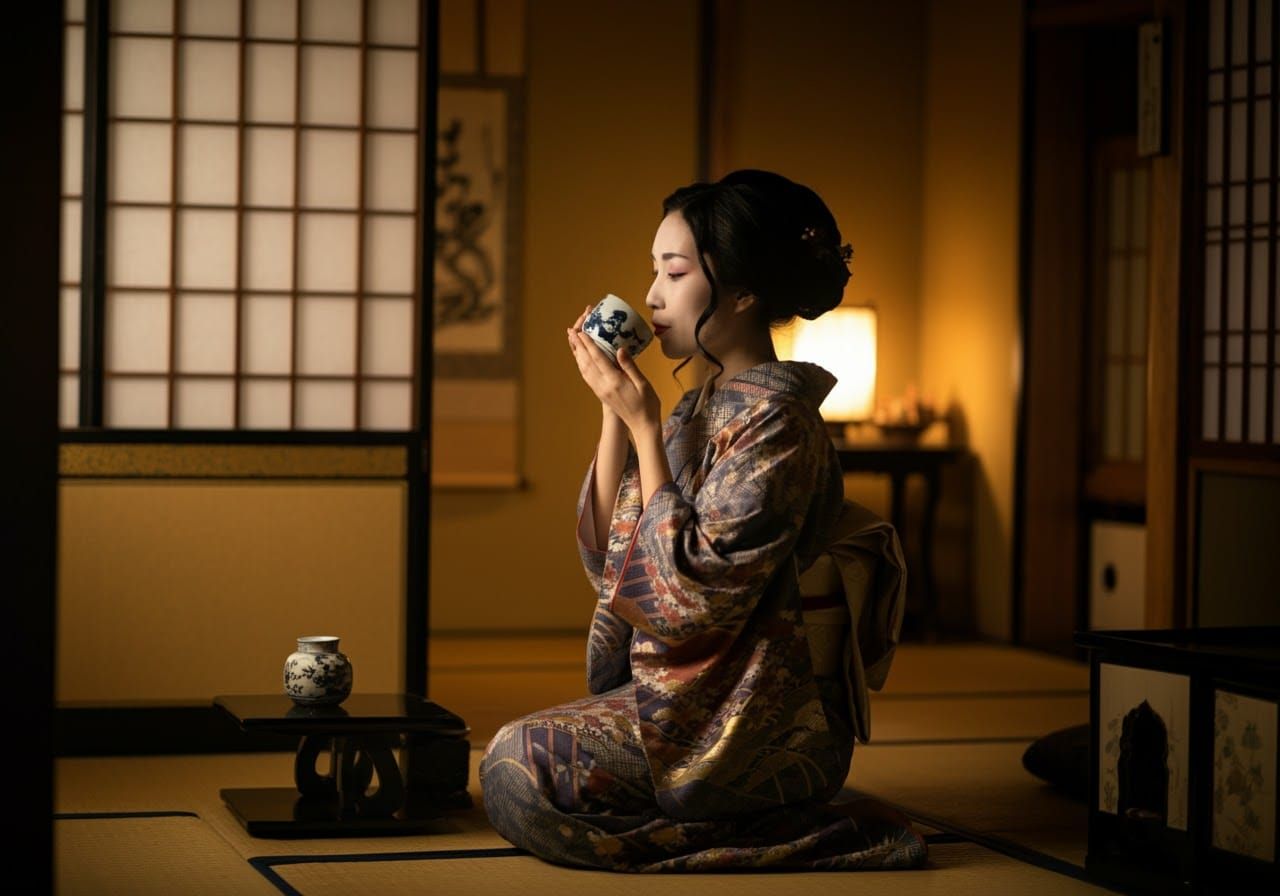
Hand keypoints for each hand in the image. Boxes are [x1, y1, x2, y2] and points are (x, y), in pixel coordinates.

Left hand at [567, 306, 660, 435]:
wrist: (642, 425)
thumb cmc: (647, 404)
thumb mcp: (642, 383)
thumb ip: (630, 366)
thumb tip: (620, 349)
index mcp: (614, 381)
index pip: (598, 359)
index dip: (589, 344)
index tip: (582, 331)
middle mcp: (603, 386)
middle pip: (586, 362)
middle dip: (578, 345)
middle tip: (571, 331)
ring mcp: (600, 391)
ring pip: (584, 369)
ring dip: (577, 354)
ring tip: (573, 341)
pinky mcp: (601, 394)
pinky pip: (587, 377)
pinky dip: (582, 365)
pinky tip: (581, 359)